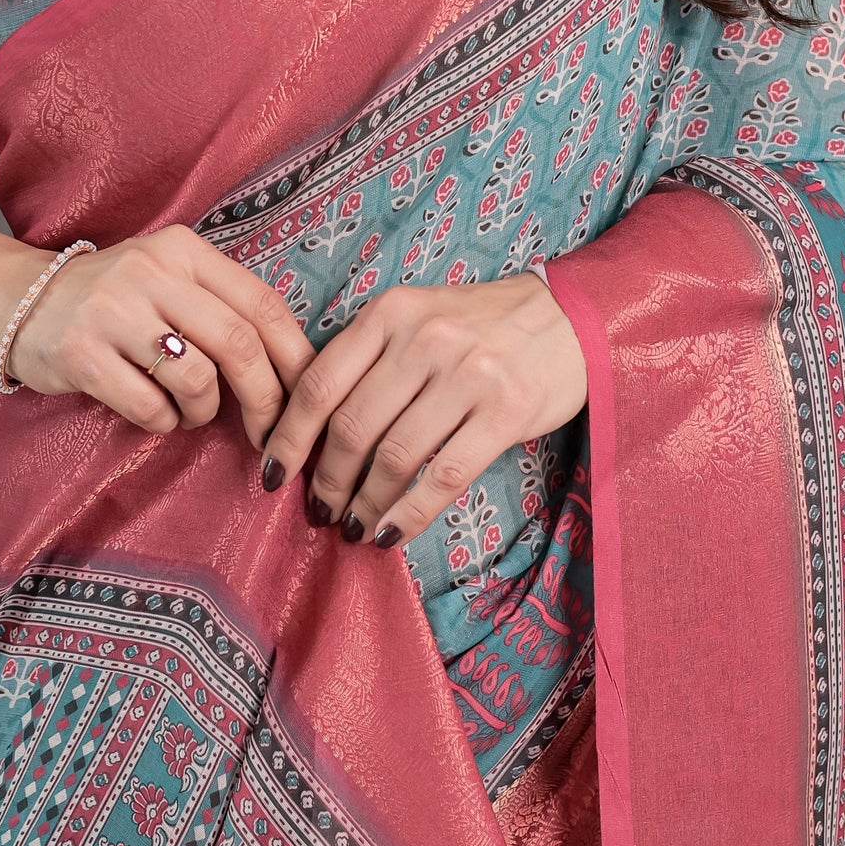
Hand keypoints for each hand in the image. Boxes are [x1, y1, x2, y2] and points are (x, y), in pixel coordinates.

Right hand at [8, 224, 314, 450]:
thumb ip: (223, 304)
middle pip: (238, 343)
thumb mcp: (169, 277)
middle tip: (270, 430)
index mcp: (184, 250)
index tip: (309, 394)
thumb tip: (296, 365)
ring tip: (191, 411)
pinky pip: (150, 407)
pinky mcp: (82, 355)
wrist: (21, 299)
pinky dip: (165, 422)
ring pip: (197, 379)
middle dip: (266, 398)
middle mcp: (150, 272)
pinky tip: (156, 413)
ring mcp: (112, 312)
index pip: (262, 302)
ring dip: (205, 412)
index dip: (296, 356)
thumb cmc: (115, 298)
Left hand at [256, 273, 587, 547]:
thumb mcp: (416, 316)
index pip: (319, 383)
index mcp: (390, 312)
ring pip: (394, 457)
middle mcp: (424, 339)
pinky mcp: (506, 411)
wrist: (570, 317)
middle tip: (317, 510)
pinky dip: (409, 513)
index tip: (274, 471)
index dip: (289, 437)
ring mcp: (468, 375)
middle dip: (326, 480)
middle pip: (352, 427)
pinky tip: (391, 532)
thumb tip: (311, 430)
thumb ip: (369, 358)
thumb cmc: (480, 325)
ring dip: (364, 504)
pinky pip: (444, 476)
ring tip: (352, 526)